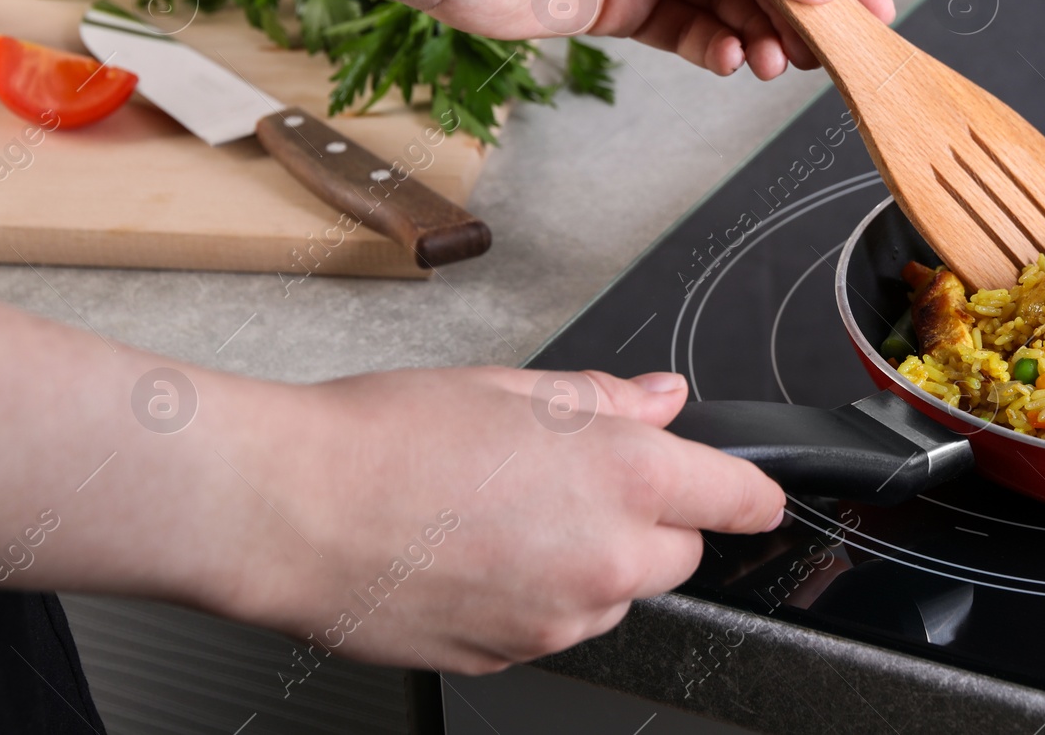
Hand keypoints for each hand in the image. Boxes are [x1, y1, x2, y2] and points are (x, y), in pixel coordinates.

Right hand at [214, 365, 781, 672]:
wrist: (292, 510)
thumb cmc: (389, 437)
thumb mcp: (515, 389)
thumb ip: (607, 401)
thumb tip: (661, 399)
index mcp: (625, 477)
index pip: (737, 500)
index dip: (749, 492)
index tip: (752, 493)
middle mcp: (606, 559)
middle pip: (677, 554)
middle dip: (650, 521)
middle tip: (578, 480)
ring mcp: (559, 620)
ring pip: (615, 595)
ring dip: (592, 562)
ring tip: (509, 514)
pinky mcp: (511, 655)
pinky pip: (555, 625)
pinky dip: (539, 596)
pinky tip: (478, 553)